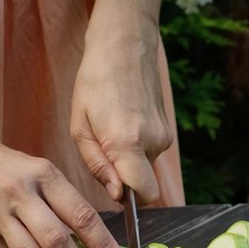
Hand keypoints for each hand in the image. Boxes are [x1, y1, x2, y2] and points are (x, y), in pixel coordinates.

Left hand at [70, 0, 172, 204]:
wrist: (125, 46)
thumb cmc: (95, 83)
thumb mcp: (80, 128)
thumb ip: (98, 166)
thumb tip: (118, 194)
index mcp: (127, 143)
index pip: (144, 195)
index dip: (130, 201)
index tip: (114, 191)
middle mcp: (153, 143)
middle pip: (144, 184)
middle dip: (124, 179)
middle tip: (102, 151)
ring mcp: (164, 136)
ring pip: (146, 168)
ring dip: (128, 161)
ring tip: (111, 130)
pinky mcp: (168, 130)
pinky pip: (150, 153)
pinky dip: (136, 148)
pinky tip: (123, 124)